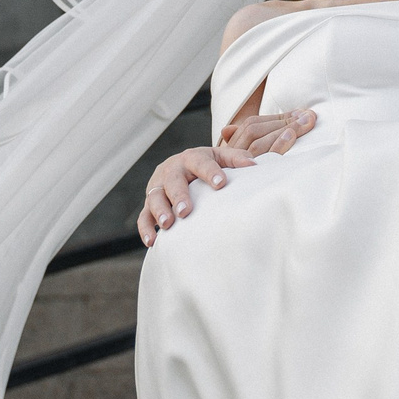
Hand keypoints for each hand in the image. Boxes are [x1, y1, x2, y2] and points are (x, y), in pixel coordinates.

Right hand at [135, 111, 317, 242]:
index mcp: (193, 157)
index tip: (220, 184)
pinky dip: (146, 228)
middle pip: (173, 180)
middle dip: (179, 195)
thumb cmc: (209, 166)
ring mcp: (158, 186)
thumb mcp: (222, 158)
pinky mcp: (149, 203)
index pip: (201, 162)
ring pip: (155, 197)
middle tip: (186, 211)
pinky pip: (143, 216)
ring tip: (169, 224)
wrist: (182, 166)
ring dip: (160, 210)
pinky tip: (153, 242)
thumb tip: (255, 166)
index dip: (210, 172)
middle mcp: (173, 169)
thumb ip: (237, 159)